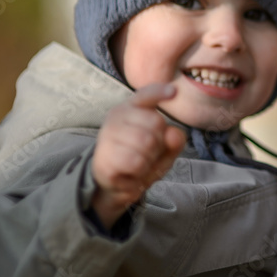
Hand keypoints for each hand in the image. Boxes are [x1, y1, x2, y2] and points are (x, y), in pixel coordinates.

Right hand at [91, 83, 185, 229]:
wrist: (114, 185)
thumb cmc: (141, 160)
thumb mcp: (164, 150)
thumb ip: (174, 141)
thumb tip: (173, 133)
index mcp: (132, 108)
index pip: (146, 95)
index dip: (160, 92)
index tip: (174, 91)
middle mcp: (117, 116)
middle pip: (156, 122)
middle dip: (160, 142)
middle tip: (148, 154)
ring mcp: (107, 135)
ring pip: (146, 142)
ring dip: (150, 160)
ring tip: (139, 164)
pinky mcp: (102, 157)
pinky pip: (135, 162)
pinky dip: (139, 172)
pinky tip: (130, 173)